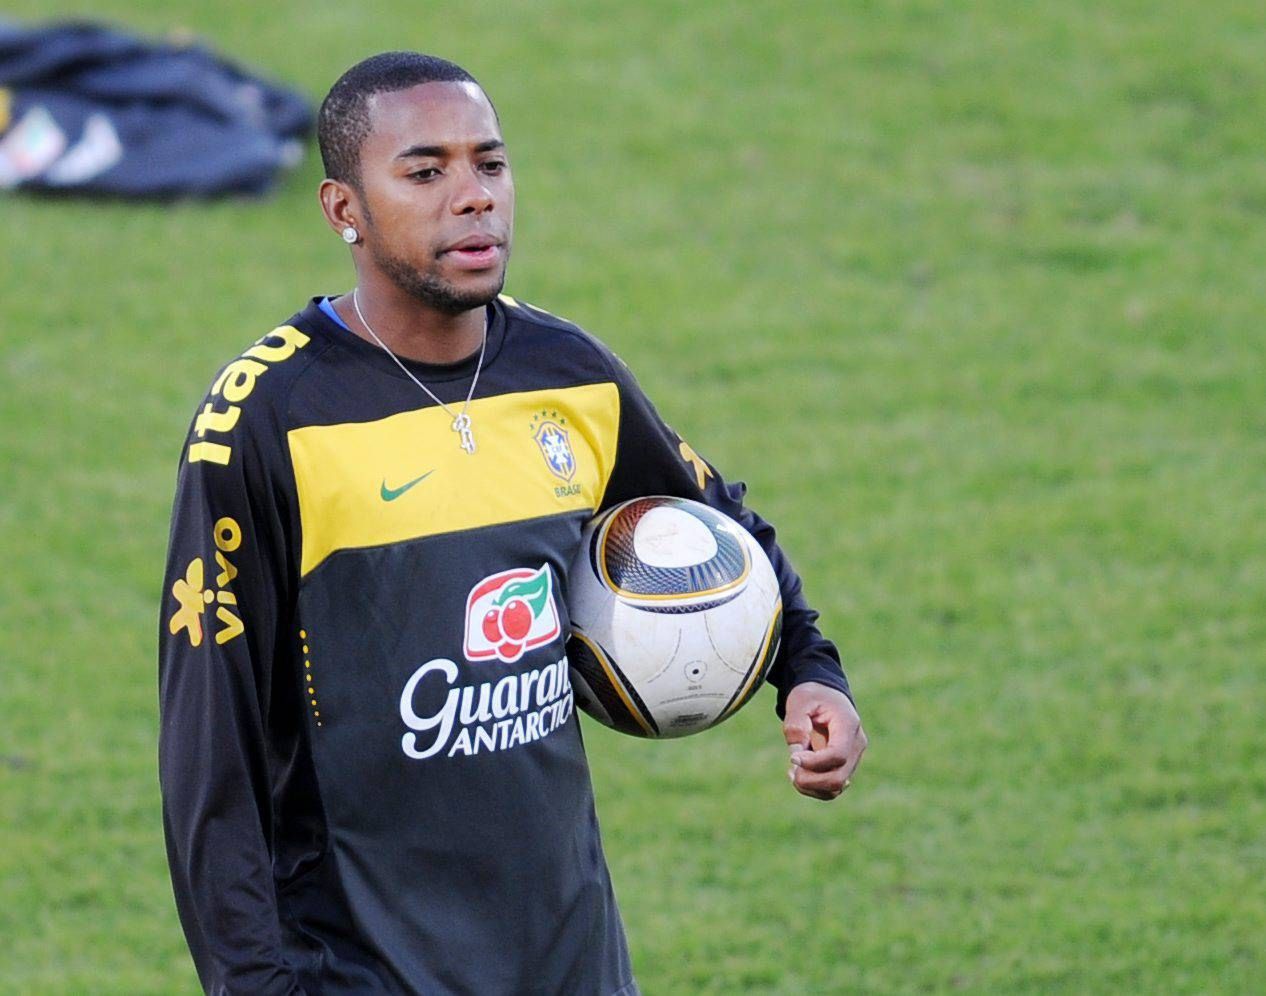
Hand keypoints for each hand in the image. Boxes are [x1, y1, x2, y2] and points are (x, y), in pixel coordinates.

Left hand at [782, 681, 866, 800]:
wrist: (825, 694)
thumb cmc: (812, 695)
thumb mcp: (800, 701)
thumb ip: (797, 725)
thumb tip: (796, 753)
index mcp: (848, 725)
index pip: (838, 755)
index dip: (814, 762)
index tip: (792, 758)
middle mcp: (856, 745)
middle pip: (839, 778)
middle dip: (810, 780)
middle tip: (790, 769)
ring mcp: (853, 758)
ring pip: (836, 788)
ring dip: (810, 787)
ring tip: (792, 772)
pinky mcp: (844, 767)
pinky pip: (832, 788)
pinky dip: (813, 788)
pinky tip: (798, 774)